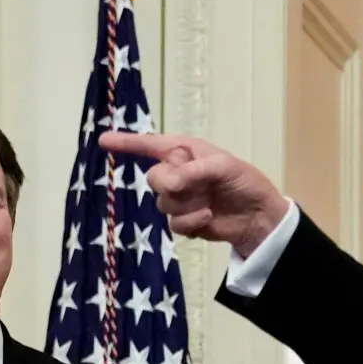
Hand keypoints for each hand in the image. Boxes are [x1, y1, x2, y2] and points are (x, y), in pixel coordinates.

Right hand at [99, 131, 288, 258]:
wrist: (258, 218)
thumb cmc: (245, 183)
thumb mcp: (225, 167)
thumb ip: (194, 171)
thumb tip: (170, 185)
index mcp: (185, 151)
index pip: (151, 145)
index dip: (127, 143)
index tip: (103, 141)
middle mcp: (177, 172)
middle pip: (153, 178)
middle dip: (173, 185)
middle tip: (197, 187)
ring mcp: (179, 198)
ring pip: (163, 203)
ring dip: (188, 206)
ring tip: (210, 204)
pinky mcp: (183, 220)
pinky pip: (174, 222)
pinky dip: (192, 222)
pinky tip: (208, 218)